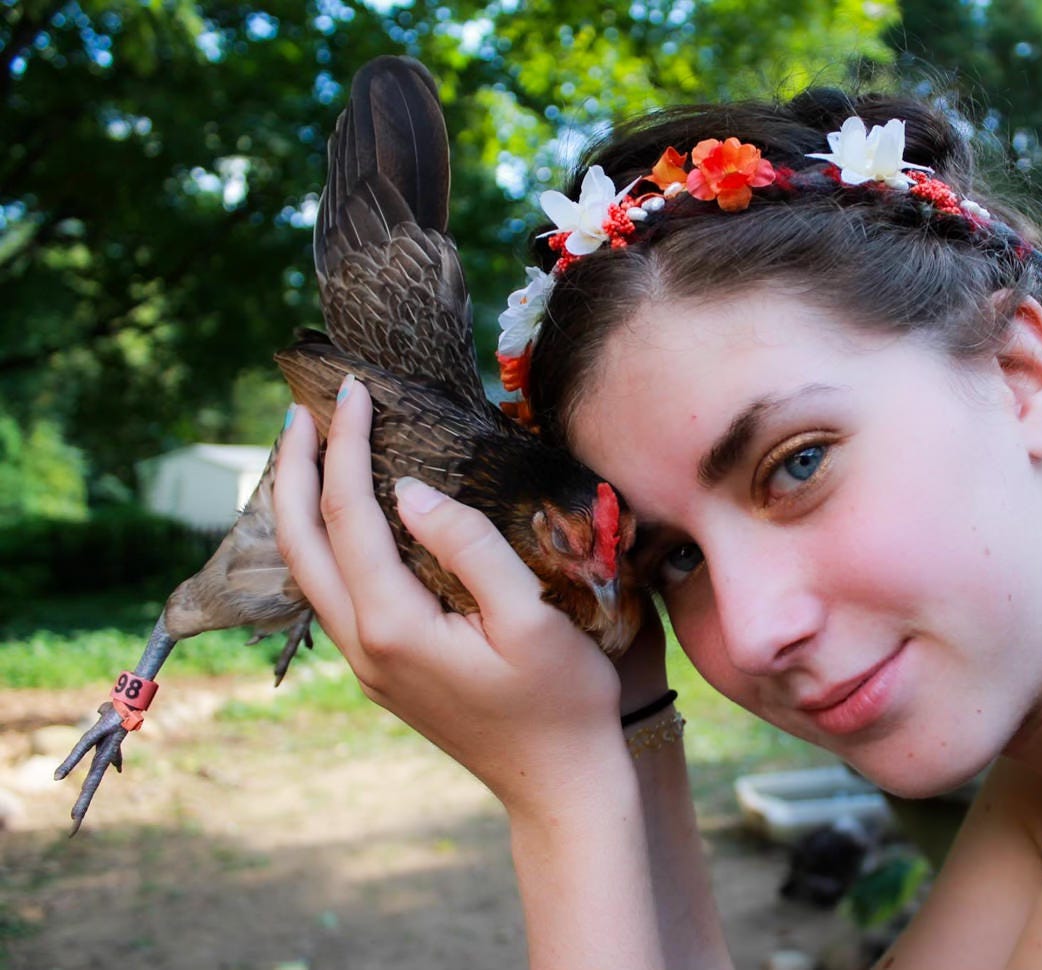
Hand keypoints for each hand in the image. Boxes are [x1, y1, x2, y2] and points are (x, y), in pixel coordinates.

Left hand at [272, 379, 629, 815]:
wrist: (560, 783)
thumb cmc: (562, 699)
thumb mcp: (531, 618)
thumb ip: (471, 547)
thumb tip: (408, 490)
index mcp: (395, 626)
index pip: (349, 516)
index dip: (345, 446)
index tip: (354, 390)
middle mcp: (365, 645)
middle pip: (300, 544)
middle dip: (292, 471)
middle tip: (301, 410)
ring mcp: (369, 664)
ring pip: (308, 573)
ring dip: (300, 508)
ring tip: (310, 454)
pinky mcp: (384, 670)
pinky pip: (333, 593)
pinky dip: (325, 543)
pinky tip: (346, 521)